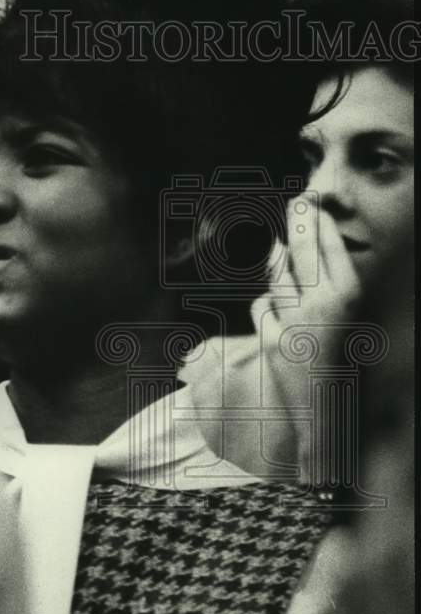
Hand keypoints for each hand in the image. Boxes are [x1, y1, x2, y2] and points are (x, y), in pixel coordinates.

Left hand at [252, 199, 361, 478]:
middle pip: (303, 249)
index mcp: (350, 298)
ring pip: (277, 278)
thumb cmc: (340, 363)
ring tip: (281, 254)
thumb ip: (322, 287)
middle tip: (296, 201)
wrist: (327, 412)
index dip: (317, 221)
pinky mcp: (273, 340)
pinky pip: (264, 308)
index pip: (330, 246)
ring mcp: (296, 322)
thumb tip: (286, 249)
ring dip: (277, 267)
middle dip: (298, 221)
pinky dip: (268, 309)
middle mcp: (324, 305)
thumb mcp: (342, 319)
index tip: (310, 203)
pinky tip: (279, 315)